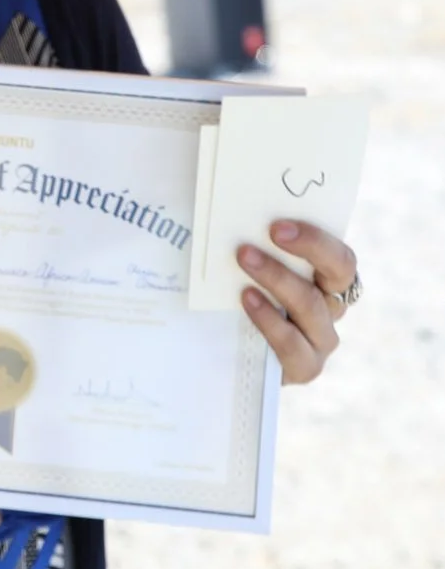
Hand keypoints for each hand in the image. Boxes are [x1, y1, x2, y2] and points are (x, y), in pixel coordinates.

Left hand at [238, 219, 357, 384]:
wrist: (229, 349)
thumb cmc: (241, 289)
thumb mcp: (254, 260)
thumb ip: (259, 236)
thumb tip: (236, 202)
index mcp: (328, 277)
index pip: (340, 256)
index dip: (315, 238)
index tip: (278, 224)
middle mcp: (332, 306)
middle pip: (338, 274)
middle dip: (308, 248)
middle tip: (269, 232)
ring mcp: (321, 339)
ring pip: (311, 306)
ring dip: (278, 279)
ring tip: (244, 259)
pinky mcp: (304, 366)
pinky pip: (293, 345)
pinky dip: (269, 320)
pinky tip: (246, 299)